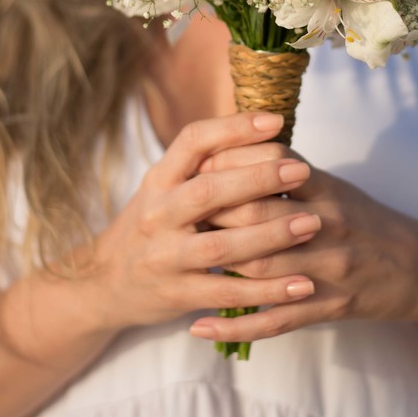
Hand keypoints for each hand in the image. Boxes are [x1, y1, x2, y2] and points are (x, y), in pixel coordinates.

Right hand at [86, 112, 323, 330]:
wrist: (105, 283)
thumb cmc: (153, 227)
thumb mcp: (165, 190)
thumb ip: (204, 168)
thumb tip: (265, 133)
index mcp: (159, 180)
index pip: (192, 141)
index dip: (233, 128)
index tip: (275, 122)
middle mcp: (158, 214)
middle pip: (209, 191)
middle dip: (259, 179)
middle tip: (302, 171)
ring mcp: (166, 257)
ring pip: (221, 246)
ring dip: (271, 236)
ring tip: (312, 224)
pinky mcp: (178, 294)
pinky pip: (228, 293)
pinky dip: (268, 290)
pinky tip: (303, 284)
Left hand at [186, 147, 417, 343]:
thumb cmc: (366, 221)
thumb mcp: (333, 187)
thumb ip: (287, 173)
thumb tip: (229, 153)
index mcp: (325, 188)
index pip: (268, 166)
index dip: (227, 167)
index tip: (193, 171)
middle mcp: (328, 223)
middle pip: (257, 215)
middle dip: (212, 215)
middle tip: (177, 218)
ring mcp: (330, 268)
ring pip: (262, 267)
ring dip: (217, 268)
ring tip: (181, 266)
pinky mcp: (333, 307)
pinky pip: (276, 320)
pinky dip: (234, 326)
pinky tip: (198, 328)